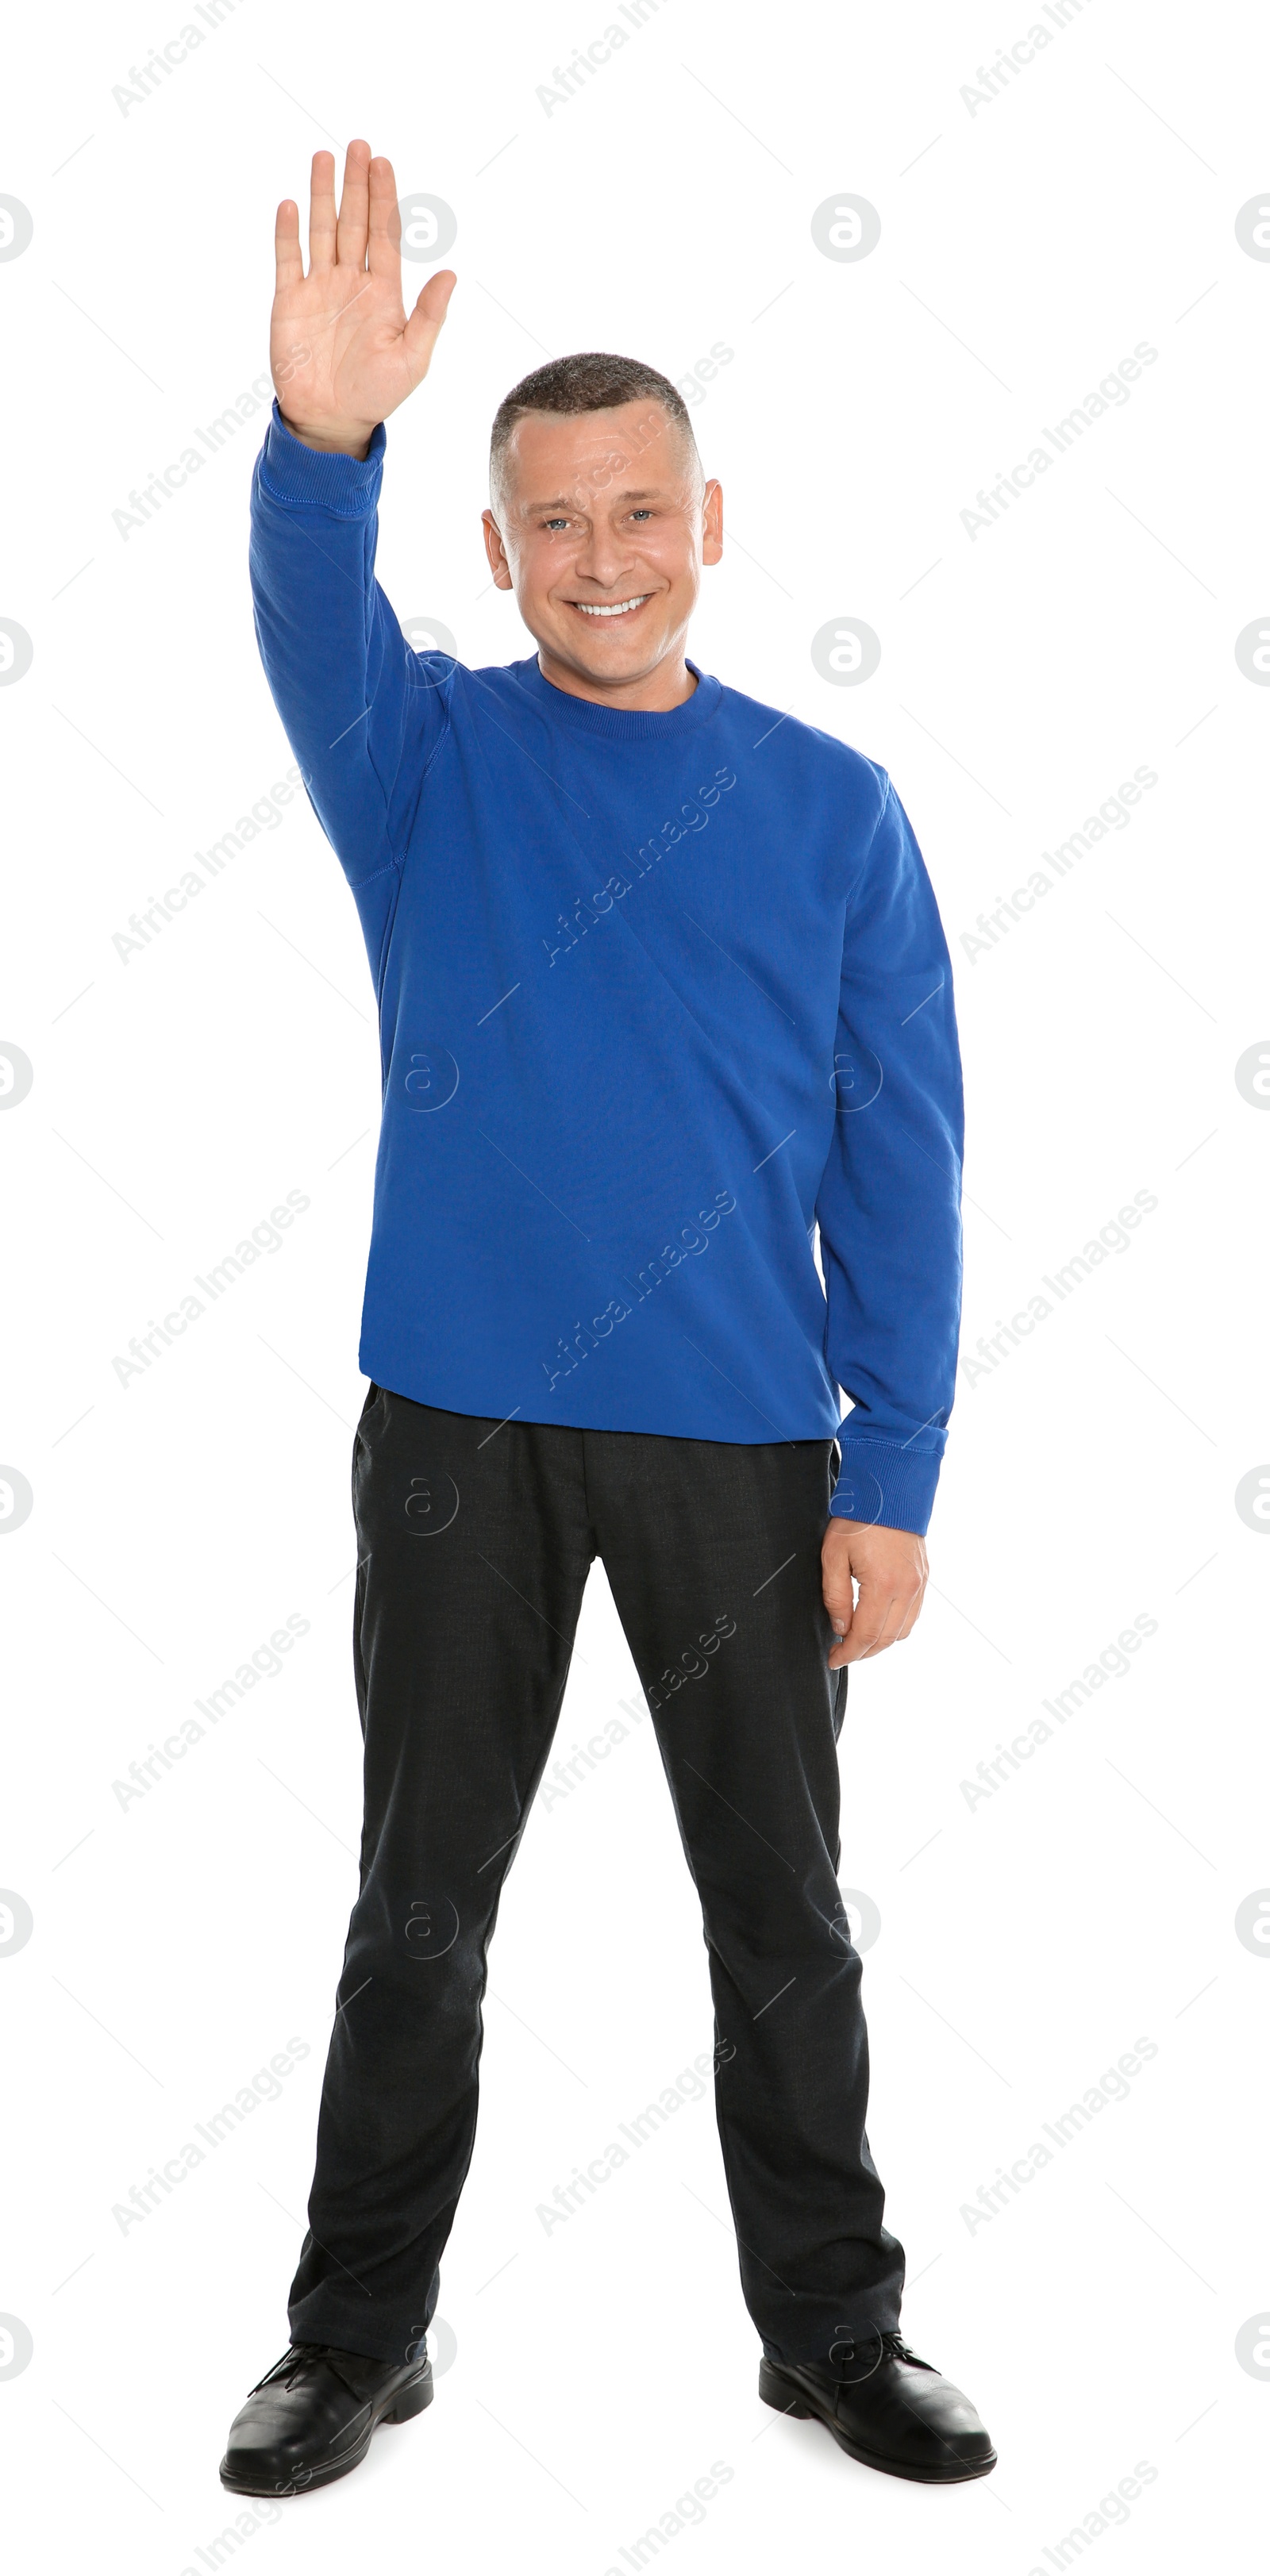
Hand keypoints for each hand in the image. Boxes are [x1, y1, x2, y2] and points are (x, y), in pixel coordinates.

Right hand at [270, 140, 455, 457]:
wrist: (331, 420)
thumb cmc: (376, 394)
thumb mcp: (412, 359)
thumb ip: (429, 316)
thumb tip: (451, 274)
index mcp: (383, 292)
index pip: (385, 234)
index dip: (385, 198)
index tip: (383, 163)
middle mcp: (351, 282)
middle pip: (355, 222)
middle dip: (356, 183)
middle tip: (358, 144)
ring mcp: (319, 288)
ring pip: (322, 230)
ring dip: (322, 194)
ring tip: (323, 157)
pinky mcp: (289, 301)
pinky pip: (288, 259)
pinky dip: (288, 233)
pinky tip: (290, 204)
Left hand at [822, 1518, 927, 1667]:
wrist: (890, 1491)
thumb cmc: (858, 1520)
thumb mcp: (833, 1556)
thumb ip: (835, 1597)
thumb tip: (841, 1628)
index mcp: (883, 1585)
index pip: (866, 1635)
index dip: (848, 1653)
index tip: (834, 1659)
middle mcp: (907, 1589)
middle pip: (885, 1639)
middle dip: (862, 1652)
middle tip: (841, 1653)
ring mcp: (919, 1584)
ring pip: (902, 1631)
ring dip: (880, 1642)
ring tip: (857, 1640)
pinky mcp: (923, 1578)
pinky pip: (913, 1615)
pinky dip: (895, 1627)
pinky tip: (878, 1623)